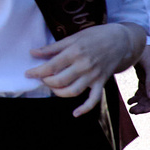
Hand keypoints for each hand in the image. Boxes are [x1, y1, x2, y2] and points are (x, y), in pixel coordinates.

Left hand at [24, 21, 144, 112]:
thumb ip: (53, 47)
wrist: (121, 40)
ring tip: (53, 87)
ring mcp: (93, 76)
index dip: (37, 72)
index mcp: (75, 52)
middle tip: (42, 79)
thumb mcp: (74, 37)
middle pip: (59, 80)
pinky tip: (75, 113)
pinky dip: (84, 109)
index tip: (28, 74)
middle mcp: (84, 66)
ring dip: (58, 92)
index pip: (51, 66)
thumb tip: (33, 53)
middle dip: (46, 82)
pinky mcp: (101, 82)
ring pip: (72, 91)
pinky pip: (93, 100)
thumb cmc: (95, 36)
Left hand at [127, 45, 149, 113]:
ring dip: (140, 103)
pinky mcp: (144, 77)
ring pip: (147, 96)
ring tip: (130, 108)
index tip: (143, 110)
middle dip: (145, 106)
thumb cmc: (148, 50)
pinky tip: (130, 100)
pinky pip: (142, 91)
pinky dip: (137, 97)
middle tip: (133, 111)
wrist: (139, 38)